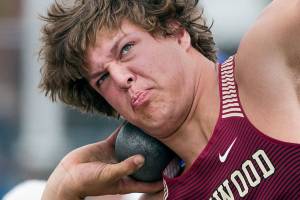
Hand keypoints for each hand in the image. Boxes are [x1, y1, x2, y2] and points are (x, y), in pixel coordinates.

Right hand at [41, 127, 163, 199]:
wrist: (67, 175)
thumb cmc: (87, 182)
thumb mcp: (108, 176)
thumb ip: (125, 167)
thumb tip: (143, 158)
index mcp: (128, 181)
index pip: (150, 182)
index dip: (163, 177)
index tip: (176, 168)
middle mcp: (125, 168)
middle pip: (146, 161)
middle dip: (157, 155)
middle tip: (170, 143)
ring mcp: (117, 156)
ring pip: (134, 145)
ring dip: (142, 138)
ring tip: (155, 127)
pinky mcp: (108, 146)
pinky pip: (120, 135)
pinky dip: (127, 129)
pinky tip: (135, 119)